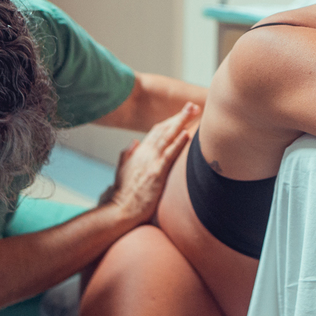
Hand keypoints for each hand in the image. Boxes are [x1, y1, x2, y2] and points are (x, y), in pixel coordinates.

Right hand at [99, 102, 198, 223]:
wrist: (121, 210)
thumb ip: (128, 154)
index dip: (170, 120)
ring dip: (182, 123)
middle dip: (180, 116)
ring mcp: (151, 163)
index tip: (183, 112)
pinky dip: (178, 143)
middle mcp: (145, 153)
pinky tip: (187, 134)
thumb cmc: (123, 194)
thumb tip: (134, 142)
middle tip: (194, 105)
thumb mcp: (122, 170)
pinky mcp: (156, 174)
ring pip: (168, 137)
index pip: (157, 131)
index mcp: (139, 152)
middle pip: (164, 129)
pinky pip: (169, 155)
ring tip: (194, 111)